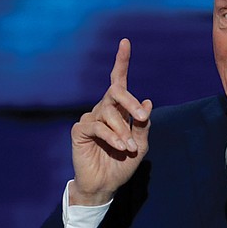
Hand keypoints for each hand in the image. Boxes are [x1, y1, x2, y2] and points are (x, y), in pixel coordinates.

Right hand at [69, 38, 152, 205]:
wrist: (106, 185)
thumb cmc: (123, 164)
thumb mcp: (141, 145)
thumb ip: (143, 125)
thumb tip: (147, 102)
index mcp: (119, 110)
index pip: (118, 82)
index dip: (121, 62)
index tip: (125, 42)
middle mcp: (103, 110)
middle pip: (116, 93)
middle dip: (130, 102)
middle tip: (142, 117)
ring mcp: (90, 119)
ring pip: (108, 113)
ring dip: (123, 130)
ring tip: (130, 148)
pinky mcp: (79, 130)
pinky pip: (97, 126)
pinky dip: (112, 136)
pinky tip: (120, 147)